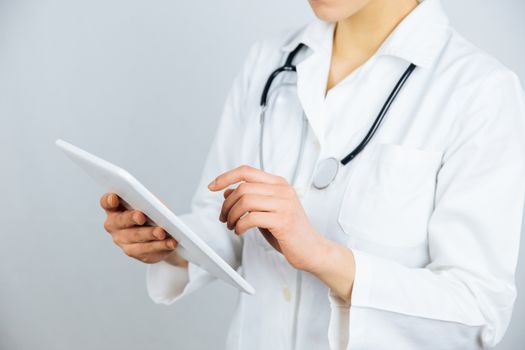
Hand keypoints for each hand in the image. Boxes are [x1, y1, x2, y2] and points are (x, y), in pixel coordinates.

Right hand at [100, 192, 180, 264]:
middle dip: (131, 218)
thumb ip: (150, 202)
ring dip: (149, 234)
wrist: (161, 234)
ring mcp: (121, 240)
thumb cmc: (152, 213)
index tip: (114, 197)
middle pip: (120, 221)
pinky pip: (147, 250)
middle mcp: (114, 225)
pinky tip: (170, 243)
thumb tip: (156, 208)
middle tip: (141, 216)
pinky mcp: (134, 252)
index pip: (106, 202)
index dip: (109, 200)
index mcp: (115, 208)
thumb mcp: (151, 204)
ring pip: (135, 237)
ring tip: (161, 232)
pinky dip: (160, 245)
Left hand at [208, 165, 327, 272]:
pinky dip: (239, 225)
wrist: (313, 250)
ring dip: (231, 215)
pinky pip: (251, 218)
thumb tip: (227, 190)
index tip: (212, 186)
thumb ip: (250, 199)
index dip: (226, 176)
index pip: (246, 171)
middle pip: (243, 187)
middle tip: (224, 218)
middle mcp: (282, 190)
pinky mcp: (283, 220)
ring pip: (245, 201)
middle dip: (227, 204)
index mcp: (278, 184)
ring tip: (231, 226)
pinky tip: (240, 231)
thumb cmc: (290, 231)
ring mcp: (284, 204)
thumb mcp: (267, 211)